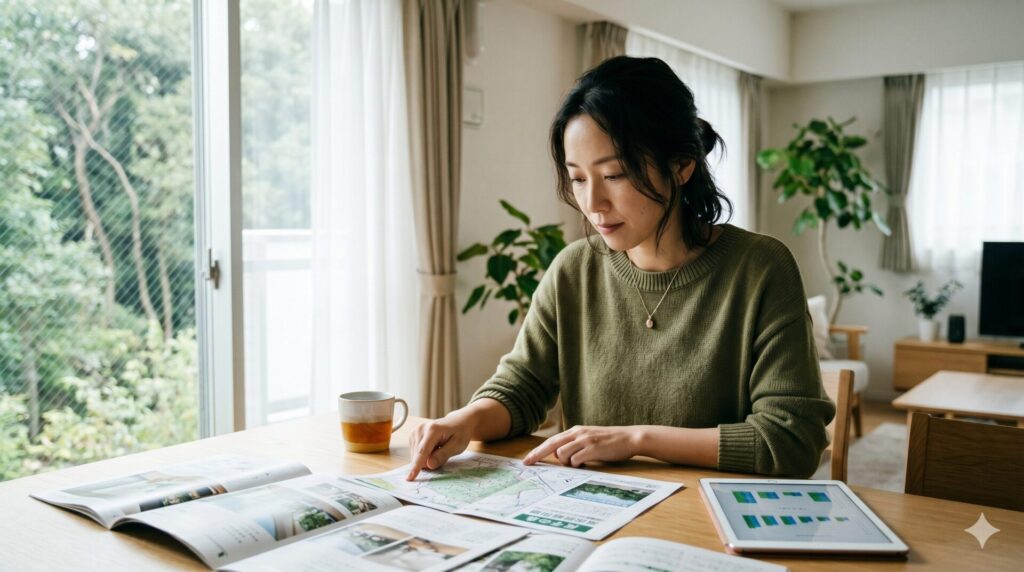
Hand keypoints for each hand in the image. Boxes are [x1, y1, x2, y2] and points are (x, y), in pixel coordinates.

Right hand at [406, 413, 474, 480]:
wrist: (458, 422)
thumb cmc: (460, 433)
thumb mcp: (457, 446)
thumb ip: (443, 455)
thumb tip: (429, 465)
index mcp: (433, 430)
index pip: (422, 451)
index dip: (416, 466)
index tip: (410, 477)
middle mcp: (420, 429)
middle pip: (418, 456)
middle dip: (429, 462)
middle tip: (443, 453)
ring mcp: (415, 432)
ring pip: (416, 456)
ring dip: (427, 459)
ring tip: (439, 449)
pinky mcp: (413, 436)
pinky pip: (416, 454)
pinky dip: (424, 455)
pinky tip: (433, 448)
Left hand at [523, 425, 638, 466]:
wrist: (630, 438)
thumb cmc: (610, 442)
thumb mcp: (589, 440)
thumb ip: (574, 445)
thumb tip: (560, 456)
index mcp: (575, 431)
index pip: (551, 441)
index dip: (538, 451)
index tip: (527, 460)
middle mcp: (578, 433)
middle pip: (551, 445)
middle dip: (538, 455)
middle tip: (528, 463)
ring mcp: (585, 440)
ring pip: (562, 454)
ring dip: (567, 463)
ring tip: (580, 463)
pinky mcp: (593, 448)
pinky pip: (576, 460)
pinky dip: (577, 464)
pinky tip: (586, 463)